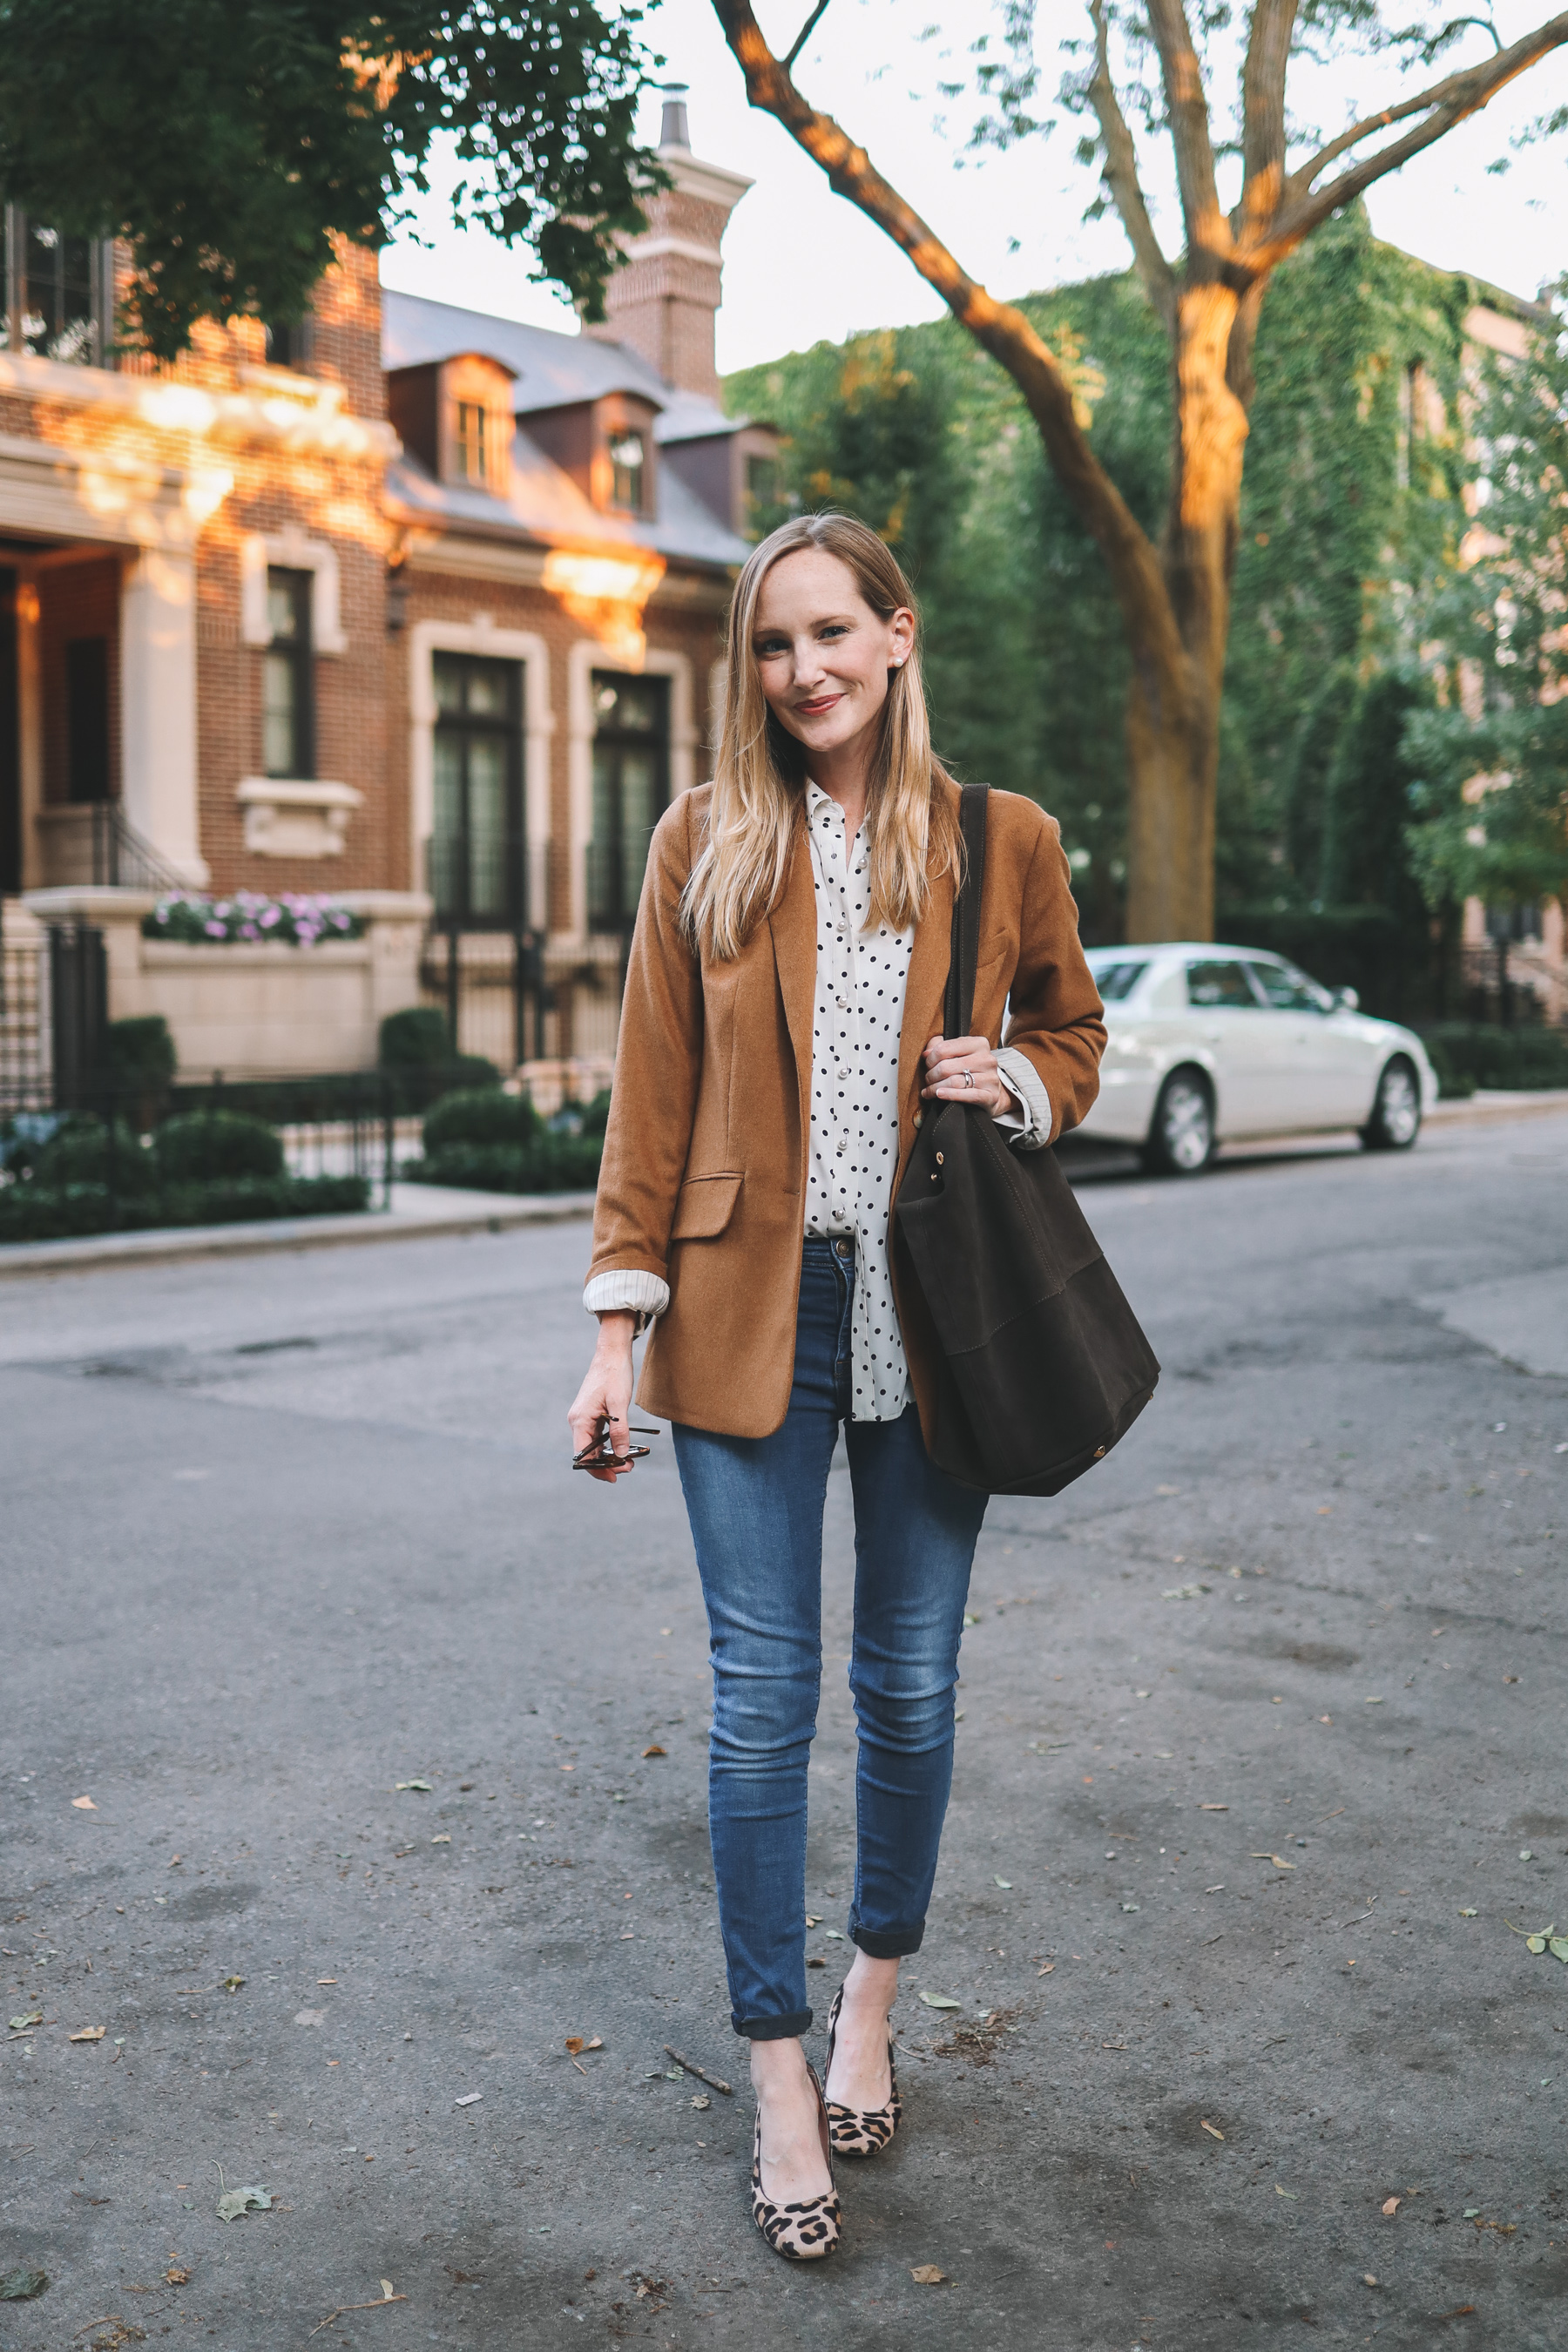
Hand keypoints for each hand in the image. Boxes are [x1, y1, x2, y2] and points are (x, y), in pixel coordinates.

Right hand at [567, 1311, 637, 1482]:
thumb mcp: (620, 1404)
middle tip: (629, 1468)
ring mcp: (583, 1418)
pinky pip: (597, 1436)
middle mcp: (578, 1421)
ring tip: (629, 1462)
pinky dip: (609, 1445)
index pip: (583, 1456)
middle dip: (606, 1465)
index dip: (597, 1470)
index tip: (616, 1476)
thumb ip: (620, 1431)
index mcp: (580, 1420)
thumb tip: (621, 1455)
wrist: (612, 1353)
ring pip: (593, 1446)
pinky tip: (623, 1448)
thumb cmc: (614, 1375)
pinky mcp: (591, 1414)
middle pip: (588, 1454)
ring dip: (609, 1456)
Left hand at [921, 1033, 1007, 1115]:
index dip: (930, 1059)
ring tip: (929, 1091)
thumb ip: (941, 1048)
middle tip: (927, 1081)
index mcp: (978, 1044)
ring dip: (935, 1088)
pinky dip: (950, 1095)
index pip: (944, 1048)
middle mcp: (986, 1059)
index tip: (927, 1066)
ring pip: (954, 1082)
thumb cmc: (972, 1070)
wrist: (992, 1091)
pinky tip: (939, 1095)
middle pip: (946, 1067)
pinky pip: (967, 1095)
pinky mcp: (991, 1096)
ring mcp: (990, 1078)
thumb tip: (926, 1054)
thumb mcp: (958, 1054)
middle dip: (931, 1076)